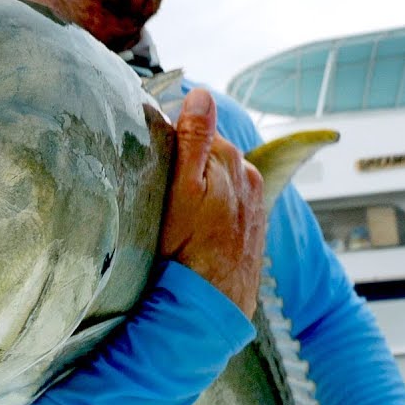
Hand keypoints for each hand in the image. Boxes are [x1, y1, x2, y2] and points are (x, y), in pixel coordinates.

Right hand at [158, 88, 265, 316]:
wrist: (208, 309)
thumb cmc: (186, 252)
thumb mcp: (180, 190)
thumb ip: (193, 139)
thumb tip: (201, 95)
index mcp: (231, 161)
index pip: (198, 129)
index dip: (171, 141)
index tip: (151, 159)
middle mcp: (248, 178)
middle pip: (210, 153)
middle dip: (187, 162)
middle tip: (158, 188)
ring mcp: (253, 204)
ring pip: (219, 179)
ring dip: (200, 186)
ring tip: (175, 213)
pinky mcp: (252, 228)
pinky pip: (228, 203)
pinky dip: (212, 208)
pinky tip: (194, 229)